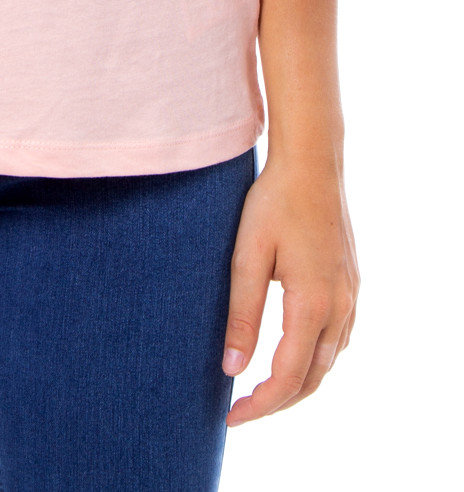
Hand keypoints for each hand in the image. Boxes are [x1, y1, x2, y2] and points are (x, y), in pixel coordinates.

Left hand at [221, 150, 358, 425]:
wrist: (312, 163)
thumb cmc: (274, 203)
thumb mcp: (246, 256)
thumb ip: (241, 315)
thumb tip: (232, 370)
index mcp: (312, 304)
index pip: (287, 377)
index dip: (260, 405)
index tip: (230, 416)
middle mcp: (339, 306)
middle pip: (313, 379)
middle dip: (277, 402)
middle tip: (240, 410)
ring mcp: (350, 295)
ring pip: (330, 362)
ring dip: (299, 382)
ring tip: (262, 389)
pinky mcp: (351, 283)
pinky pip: (338, 338)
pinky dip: (316, 359)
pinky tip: (293, 353)